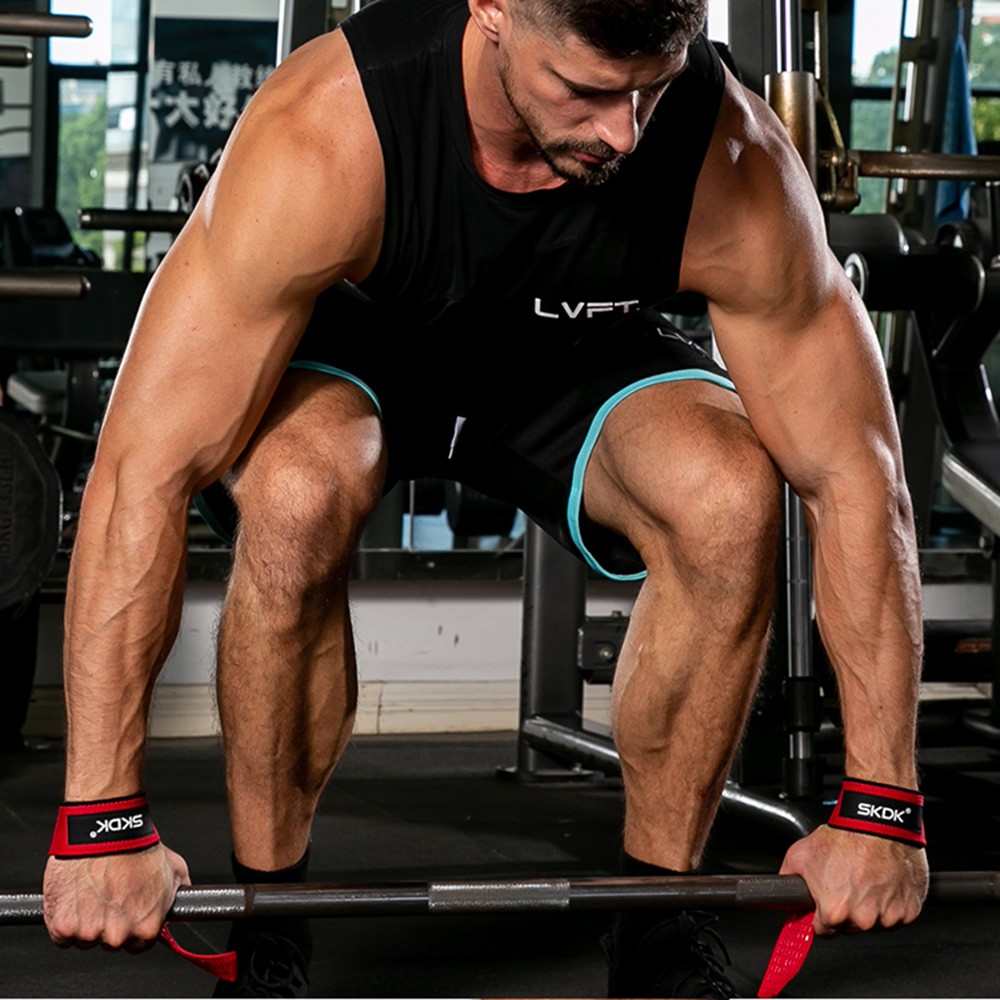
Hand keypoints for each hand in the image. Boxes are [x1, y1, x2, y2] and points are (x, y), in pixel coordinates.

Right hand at [43, 842, 190, 951]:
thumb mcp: (173, 868)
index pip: (139, 944)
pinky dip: (64, 920)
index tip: (128, 912)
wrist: (107, 831)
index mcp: (146, 928)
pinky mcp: (61, 926)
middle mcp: (118, 936)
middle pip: (111, 942)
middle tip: (109, 896)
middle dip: (110, 923)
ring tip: (92, 892)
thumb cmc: (137, 847)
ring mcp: (88, 933)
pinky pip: (61, 935)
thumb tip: (180, 902)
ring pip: (84, 939)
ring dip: (86, 922)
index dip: (133, 925)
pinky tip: (75, 897)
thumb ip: (177, 893)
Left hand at [779, 824, 928, 935]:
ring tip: (865, 878)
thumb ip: (788, 879)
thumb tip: (785, 894)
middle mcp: (862, 919)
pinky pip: (897, 915)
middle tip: (847, 883)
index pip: (823, 930)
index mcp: (834, 912)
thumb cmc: (844, 836)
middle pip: (849, 927)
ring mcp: (889, 917)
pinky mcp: (910, 911)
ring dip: (870, 907)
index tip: (824, 905)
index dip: (820, 915)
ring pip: (874, 922)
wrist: (877, 823)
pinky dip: (891, 902)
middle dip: (846, 910)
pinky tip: (883, 882)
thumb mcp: (800, 855)